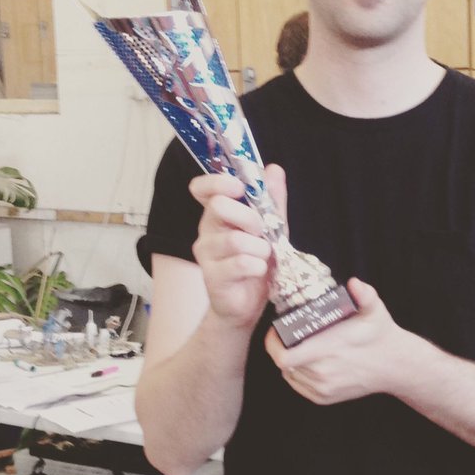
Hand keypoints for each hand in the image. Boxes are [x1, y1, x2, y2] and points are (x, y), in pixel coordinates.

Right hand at [191, 164, 286, 330]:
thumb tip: (273, 169)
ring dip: (261, 249)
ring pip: (235, 239)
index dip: (218, 182)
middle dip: (250, 218)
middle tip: (262, 233)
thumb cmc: (257, 261)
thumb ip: (272, 200)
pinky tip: (259, 271)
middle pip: (219, 206)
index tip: (239, 188)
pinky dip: (259, 266)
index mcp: (217, 214)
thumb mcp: (271, 227)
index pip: (201, 188)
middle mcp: (206, 230)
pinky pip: (241, 263)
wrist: (248, 305)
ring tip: (263, 257)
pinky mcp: (213, 277)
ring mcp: (206, 254)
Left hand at [266, 278, 411, 404]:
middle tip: (286, 335)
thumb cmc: (381, 335)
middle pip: (284, 364)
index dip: (273, 344)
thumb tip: (354, 283)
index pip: (284, 356)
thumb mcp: (374, 310)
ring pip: (289, 375)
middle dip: (281, 348)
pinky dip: (296, 374)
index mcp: (329, 350)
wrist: (395, 366)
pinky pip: (299, 386)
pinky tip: (304, 362)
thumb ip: (365, 295)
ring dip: (288, 361)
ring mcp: (323, 389)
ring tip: (296, 347)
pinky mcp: (324, 398)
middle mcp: (323, 373)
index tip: (276, 330)